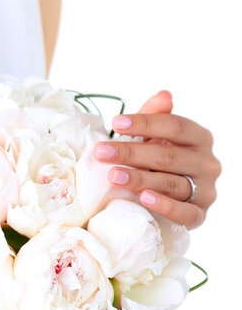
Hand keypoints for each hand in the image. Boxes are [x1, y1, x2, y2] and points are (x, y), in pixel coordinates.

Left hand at [93, 91, 220, 228]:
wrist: (167, 200)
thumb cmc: (158, 163)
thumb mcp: (154, 138)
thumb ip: (156, 117)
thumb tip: (164, 94)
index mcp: (198, 139)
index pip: (174, 126)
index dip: (144, 123)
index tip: (115, 123)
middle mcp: (207, 163)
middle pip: (167, 156)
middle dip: (131, 152)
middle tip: (102, 152)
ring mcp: (206, 190)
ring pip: (172, 183)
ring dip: (140, 179)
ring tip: (113, 175)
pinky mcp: (199, 215)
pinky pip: (184, 213)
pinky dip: (164, 206)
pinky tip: (143, 198)